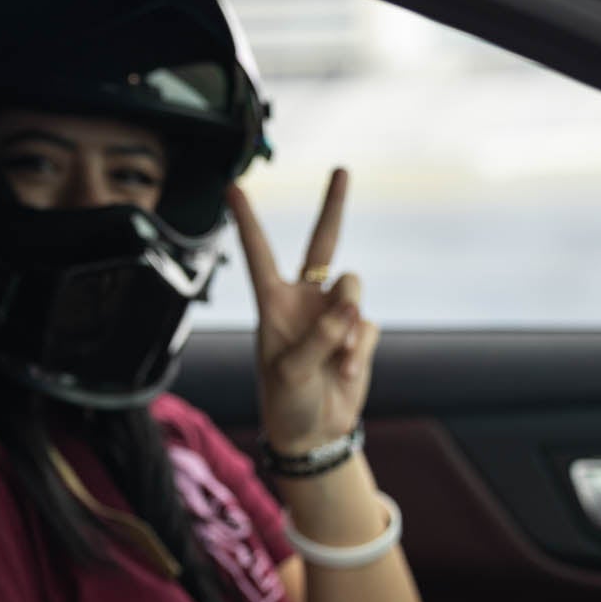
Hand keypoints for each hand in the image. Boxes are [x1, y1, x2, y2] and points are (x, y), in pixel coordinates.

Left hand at [227, 169, 379, 454]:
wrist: (314, 432)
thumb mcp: (291, 371)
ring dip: (348, 324)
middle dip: (333, 205)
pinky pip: (369, 327)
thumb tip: (354, 302)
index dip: (247, 221)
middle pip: (322, 243)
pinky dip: (359, 351)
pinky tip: (343, 371)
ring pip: (354, 291)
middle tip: (341, 169)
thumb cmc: (287, 400)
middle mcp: (303, 299)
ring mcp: (334, 313)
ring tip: (332, 357)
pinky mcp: (359, 331)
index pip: (259, 254)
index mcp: (272, 303)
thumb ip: (321, 334)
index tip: (231, 187)